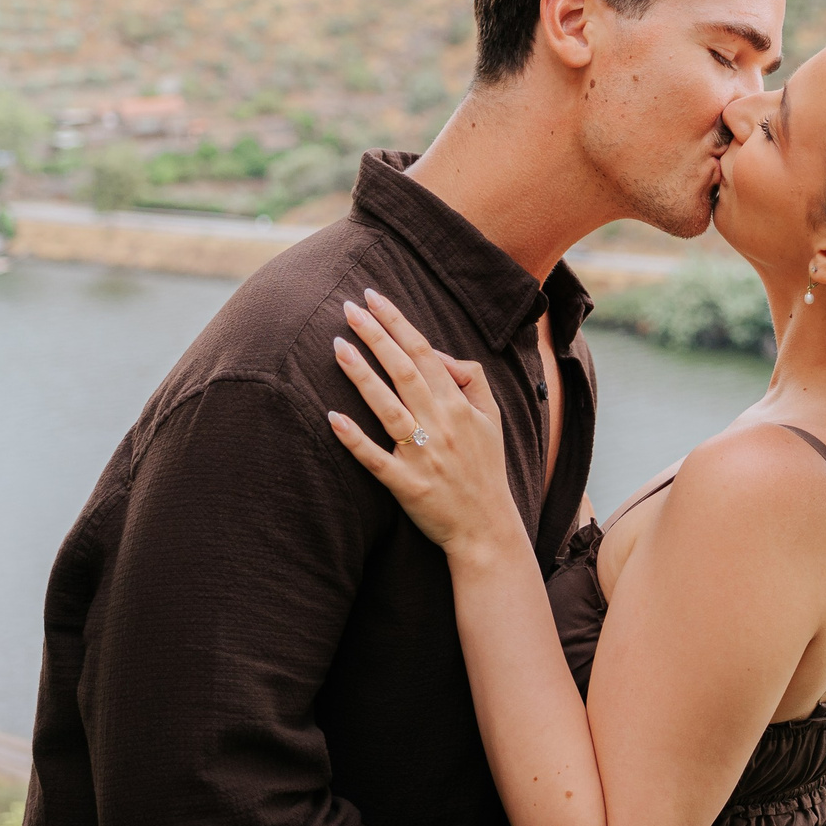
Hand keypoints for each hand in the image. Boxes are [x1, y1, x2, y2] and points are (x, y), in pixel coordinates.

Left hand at [325, 289, 525, 557]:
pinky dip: (355, 439)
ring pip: (388, 408)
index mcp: (459, 406)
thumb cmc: (485, 469)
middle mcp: (441, 425)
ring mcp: (423, 456)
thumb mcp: (492, 418)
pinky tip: (333, 418)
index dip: (398, 323)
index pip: (424, 353)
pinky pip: (376, 459)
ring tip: (338, 347)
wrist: (487, 529)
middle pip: (403, 371)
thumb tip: (439, 354)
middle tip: (348, 308)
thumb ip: (472, 379)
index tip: (373, 297)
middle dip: (376, 336)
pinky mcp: (406, 485)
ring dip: (362, 376)